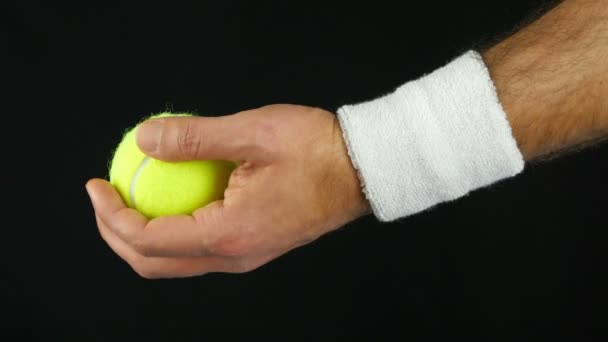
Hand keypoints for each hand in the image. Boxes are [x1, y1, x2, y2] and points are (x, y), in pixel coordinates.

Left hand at [86, 104, 370, 278]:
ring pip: (175, 262)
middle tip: (104, 196)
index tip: (98, 184)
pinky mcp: (252, 246)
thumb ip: (195, 137)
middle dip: (117, 234)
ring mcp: (244, 256)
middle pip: (154, 263)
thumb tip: (145, 137)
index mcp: (230, 234)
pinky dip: (171, 230)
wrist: (362, 171)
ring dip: (142, 235)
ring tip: (130, 197)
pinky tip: (171, 198)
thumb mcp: (254, 132)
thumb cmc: (318, 151)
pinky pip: (197, 249)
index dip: (112, 215)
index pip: (149, 239)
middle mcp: (234, 256)